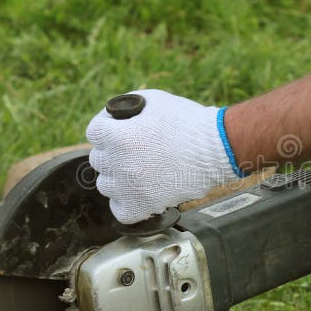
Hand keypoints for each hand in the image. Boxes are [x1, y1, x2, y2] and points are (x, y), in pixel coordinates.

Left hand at [85, 89, 241, 223]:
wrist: (216, 149)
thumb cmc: (188, 122)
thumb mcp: (154, 100)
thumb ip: (126, 107)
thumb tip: (112, 117)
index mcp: (119, 137)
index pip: (93, 132)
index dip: (106, 127)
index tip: (118, 128)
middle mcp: (120, 164)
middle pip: (98, 159)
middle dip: (112, 151)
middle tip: (133, 148)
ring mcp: (131, 188)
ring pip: (105, 185)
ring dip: (117, 176)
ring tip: (138, 169)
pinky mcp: (144, 206)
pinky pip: (119, 210)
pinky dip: (124, 202)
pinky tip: (136, 191)